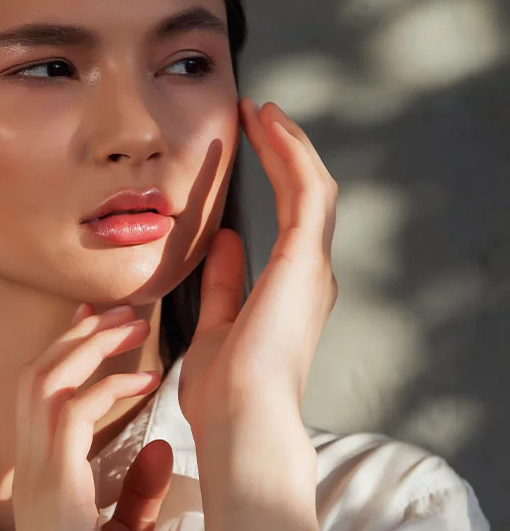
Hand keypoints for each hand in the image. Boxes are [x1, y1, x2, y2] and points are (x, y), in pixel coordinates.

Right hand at [12, 302, 174, 530]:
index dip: (66, 348)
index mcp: (40, 472)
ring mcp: (36, 474)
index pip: (41, 392)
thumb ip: (137, 491)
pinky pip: (72, 413)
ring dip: (87, 345)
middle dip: (77, 333)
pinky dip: (108, 387)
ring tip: (131, 323)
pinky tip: (146, 379)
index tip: (95, 316)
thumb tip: (161, 447)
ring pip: (44, 381)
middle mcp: (29, 465)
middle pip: (37, 373)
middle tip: (118, 306)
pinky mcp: (55, 487)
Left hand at [178, 98, 338, 438]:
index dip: (275, 174)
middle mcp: (310, 273)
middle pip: (306, 193)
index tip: (250, 141)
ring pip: (312, 185)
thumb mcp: (217, 322)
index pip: (291, 215)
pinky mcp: (304, 260)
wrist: (238, 419)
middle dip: (284, 149)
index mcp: (292, 288)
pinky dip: (291, 155)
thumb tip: (226, 241)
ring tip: (262, 111)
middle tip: (258, 113)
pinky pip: (306, 192)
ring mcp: (312, 266)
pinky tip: (270, 127)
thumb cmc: (225, 389)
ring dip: (288, 144)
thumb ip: (225, 282)